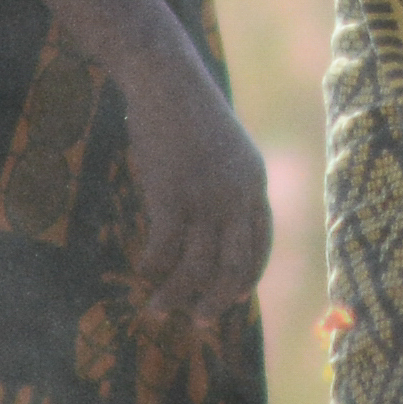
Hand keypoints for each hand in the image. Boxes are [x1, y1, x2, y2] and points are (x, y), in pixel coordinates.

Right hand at [116, 47, 277, 332]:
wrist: (165, 79)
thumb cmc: (185, 110)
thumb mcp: (220, 147)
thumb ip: (224, 182)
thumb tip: (209, 219)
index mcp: (254, 184)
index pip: (261, 245)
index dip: (247, 277)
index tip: (233, 299)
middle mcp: (238, 197)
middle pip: (235, 266)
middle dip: (217, 300)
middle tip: (200, 324)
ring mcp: (206, 198)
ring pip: (198, 266)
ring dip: (178, 296)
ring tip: (158, 313)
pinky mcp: (172, 195)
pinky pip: (165, 248)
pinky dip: (153, 266)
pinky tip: (142, 271)